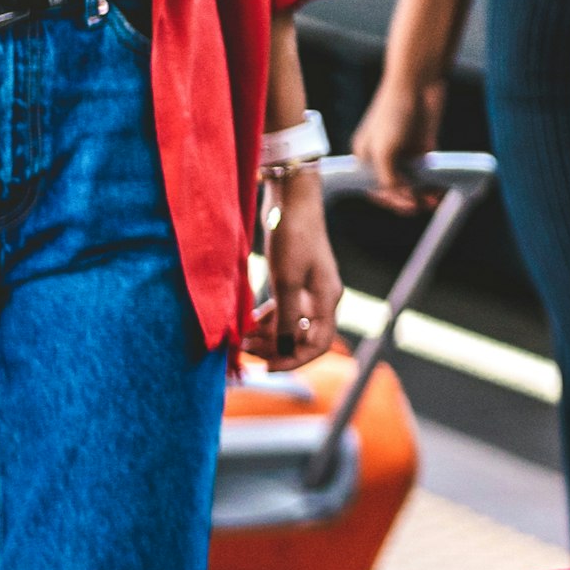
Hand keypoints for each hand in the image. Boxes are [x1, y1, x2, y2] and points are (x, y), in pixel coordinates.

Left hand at [251, 164, 342, 370]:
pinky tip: (250, 320)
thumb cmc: (292, 238)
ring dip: (269, 334)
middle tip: (245, 349)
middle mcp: (323, 297)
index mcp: (327, 300)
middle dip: (275, 347)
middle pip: (303, 336)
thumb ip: (285, 319)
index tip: (266, 367)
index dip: (293, 360)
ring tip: (242, 337)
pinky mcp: (298, 278)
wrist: (293, 201)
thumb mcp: (286, 281)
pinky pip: (285, 309)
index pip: (318, 344)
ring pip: (291, 324)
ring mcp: (311, 288)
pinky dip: (269, 318)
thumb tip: (284, 350)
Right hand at [351, 68, 439, 204]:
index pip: (373, 187)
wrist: (418, 83)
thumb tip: (400, 196)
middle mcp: (383, 157)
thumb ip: (388, 177)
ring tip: (433, 202)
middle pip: (394, 188)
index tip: (404, 204)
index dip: (388, 199)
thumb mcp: (385, 149)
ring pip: (413, 182)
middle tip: (419, 207)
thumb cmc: (393, 111)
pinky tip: (440, 190)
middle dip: (406, 199)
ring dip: (422, 194)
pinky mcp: (423, 146)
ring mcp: (404, 152)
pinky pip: (427, 171)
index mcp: (365, 157)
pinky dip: (432, 182)